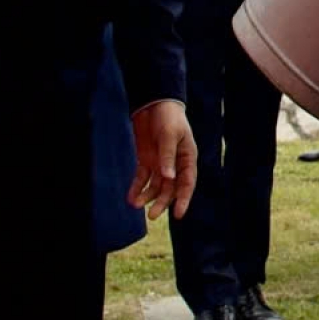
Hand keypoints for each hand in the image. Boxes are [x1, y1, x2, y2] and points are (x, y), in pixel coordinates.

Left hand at [128, 100, 196, 220]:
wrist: (153, 104)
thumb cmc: (168, 117)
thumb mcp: (169, 134)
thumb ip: (168, 156)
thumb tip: (168, 178)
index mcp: (187, 158)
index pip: (187, 183)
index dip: (184, 199)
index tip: (178, 214)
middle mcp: (175, 164)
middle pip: (170, 188)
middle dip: (162, 202)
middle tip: (151, 215)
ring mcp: (160, 163)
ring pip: (155, 186)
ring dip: (147, 196)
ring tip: (136, 204)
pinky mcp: (146, 160)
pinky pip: (142, 178)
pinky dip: (136, 187)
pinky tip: (130, 197)